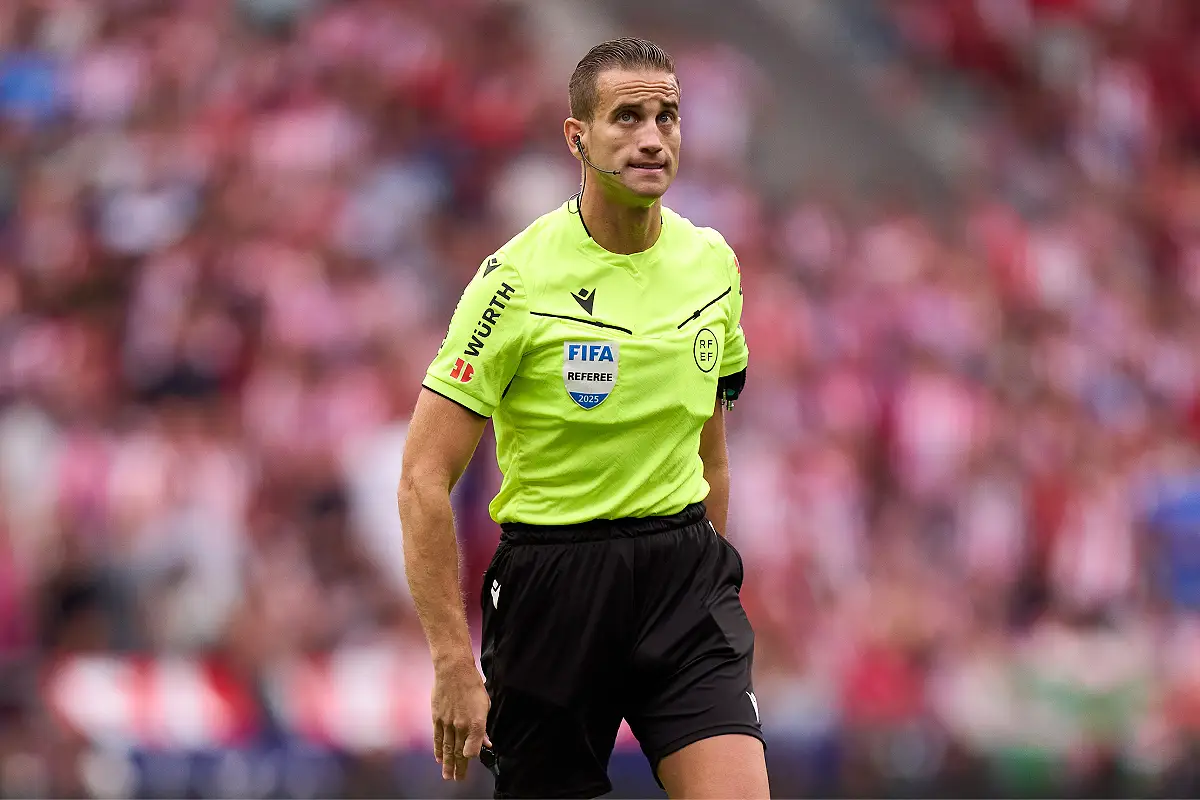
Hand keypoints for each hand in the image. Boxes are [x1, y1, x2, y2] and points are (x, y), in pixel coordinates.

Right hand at [431, 659, 491, 780]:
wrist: (453, 670)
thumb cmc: (472, 685)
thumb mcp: (485, 705)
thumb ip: (483, 727)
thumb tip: (486, 742)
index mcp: (476, 723)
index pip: (473, 748)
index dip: (471, 759)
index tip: (470, 763)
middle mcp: (461, 726)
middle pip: (459, 752)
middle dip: (459, 767)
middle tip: (457, 779)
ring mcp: (447, 723)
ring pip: (447, 748)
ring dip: (447, 763)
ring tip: (447, 775)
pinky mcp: (437, 718)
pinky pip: (438, 738)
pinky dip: (438, 749)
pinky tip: (439, 758)